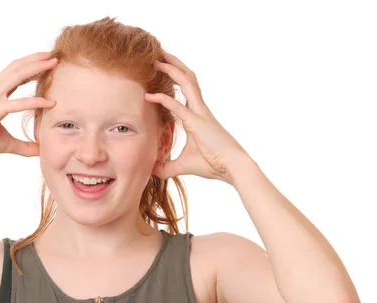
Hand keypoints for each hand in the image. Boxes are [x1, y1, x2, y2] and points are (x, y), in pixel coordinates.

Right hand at [0, 52, 57, 162]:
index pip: (14, 74)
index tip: (47, 64)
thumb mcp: (6, 143)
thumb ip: (24, 146)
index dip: (30, 67)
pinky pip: (18, 103)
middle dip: (35, 59)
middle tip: (54, 55)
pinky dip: (36, 101)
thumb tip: (40, 151)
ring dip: (37, 67)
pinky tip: (52, 102)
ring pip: (17, 75)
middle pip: (16, 67)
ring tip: (54, 62)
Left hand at [145, 50, 250, 183]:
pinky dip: (163, 100)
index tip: (160, 69)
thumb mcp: (184, 166)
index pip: (185, 90)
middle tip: (158, 53)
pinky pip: (178, 107)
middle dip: (174, 63)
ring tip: (156, 59)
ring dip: (171, 69)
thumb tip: (150, 170)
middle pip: (188, 77)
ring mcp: (200, 113)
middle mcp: (200, 109)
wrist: (232, 168)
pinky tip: (149, 96)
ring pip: (187, 82)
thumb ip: (166, 167)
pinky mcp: (197, 123)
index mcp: (198, 115)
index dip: (174, 77)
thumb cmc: (213, 165)